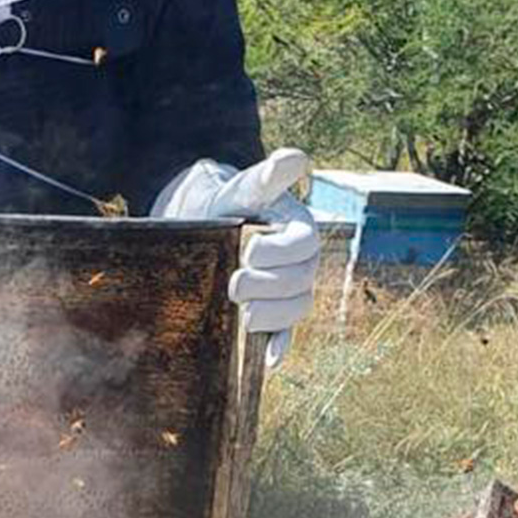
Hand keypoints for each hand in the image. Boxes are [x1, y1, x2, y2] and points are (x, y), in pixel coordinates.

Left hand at [152, 149, 318, 367]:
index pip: (305, 244)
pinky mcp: (276, 312)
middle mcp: (303, 261)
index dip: (280, 251)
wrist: (212, 227)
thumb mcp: (243, 188)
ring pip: (296, 308)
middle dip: (267, 284)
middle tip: (234, 283)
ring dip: (271, 314)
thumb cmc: (231, 204)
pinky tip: (268, 359)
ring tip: (242, 311)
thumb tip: (296, 157)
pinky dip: (279, 346)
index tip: (249, 249)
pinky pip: (286, 333)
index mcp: (300, 228)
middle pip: (300, 280)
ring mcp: (292, 288)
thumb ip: (267, 177)